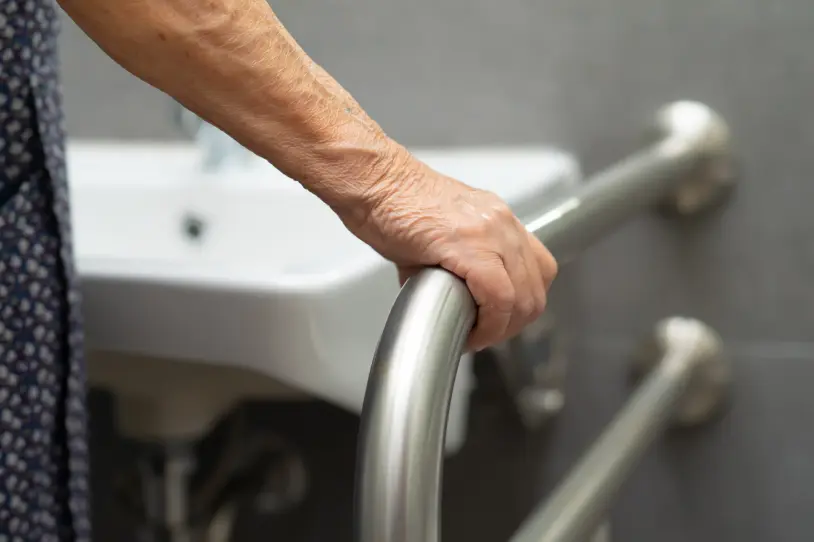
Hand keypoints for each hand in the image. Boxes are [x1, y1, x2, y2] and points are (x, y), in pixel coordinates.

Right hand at [340, 150, 557, 351]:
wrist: (374, 182)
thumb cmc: (393, 204)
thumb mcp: (438, 234)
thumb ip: (453, 264)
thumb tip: (445, 299)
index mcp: (498, 219)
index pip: (538, 269)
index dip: (521, 305)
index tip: (497, 323)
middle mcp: (502, 223)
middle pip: (536, 290)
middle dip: (512, 325)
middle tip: (484, 334)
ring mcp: (490, 231)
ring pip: (523, 298)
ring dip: (501, 329)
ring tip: (475, 335)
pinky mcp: (469, 245)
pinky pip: (499, 297)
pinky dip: (488, 325)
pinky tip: (467, 331)